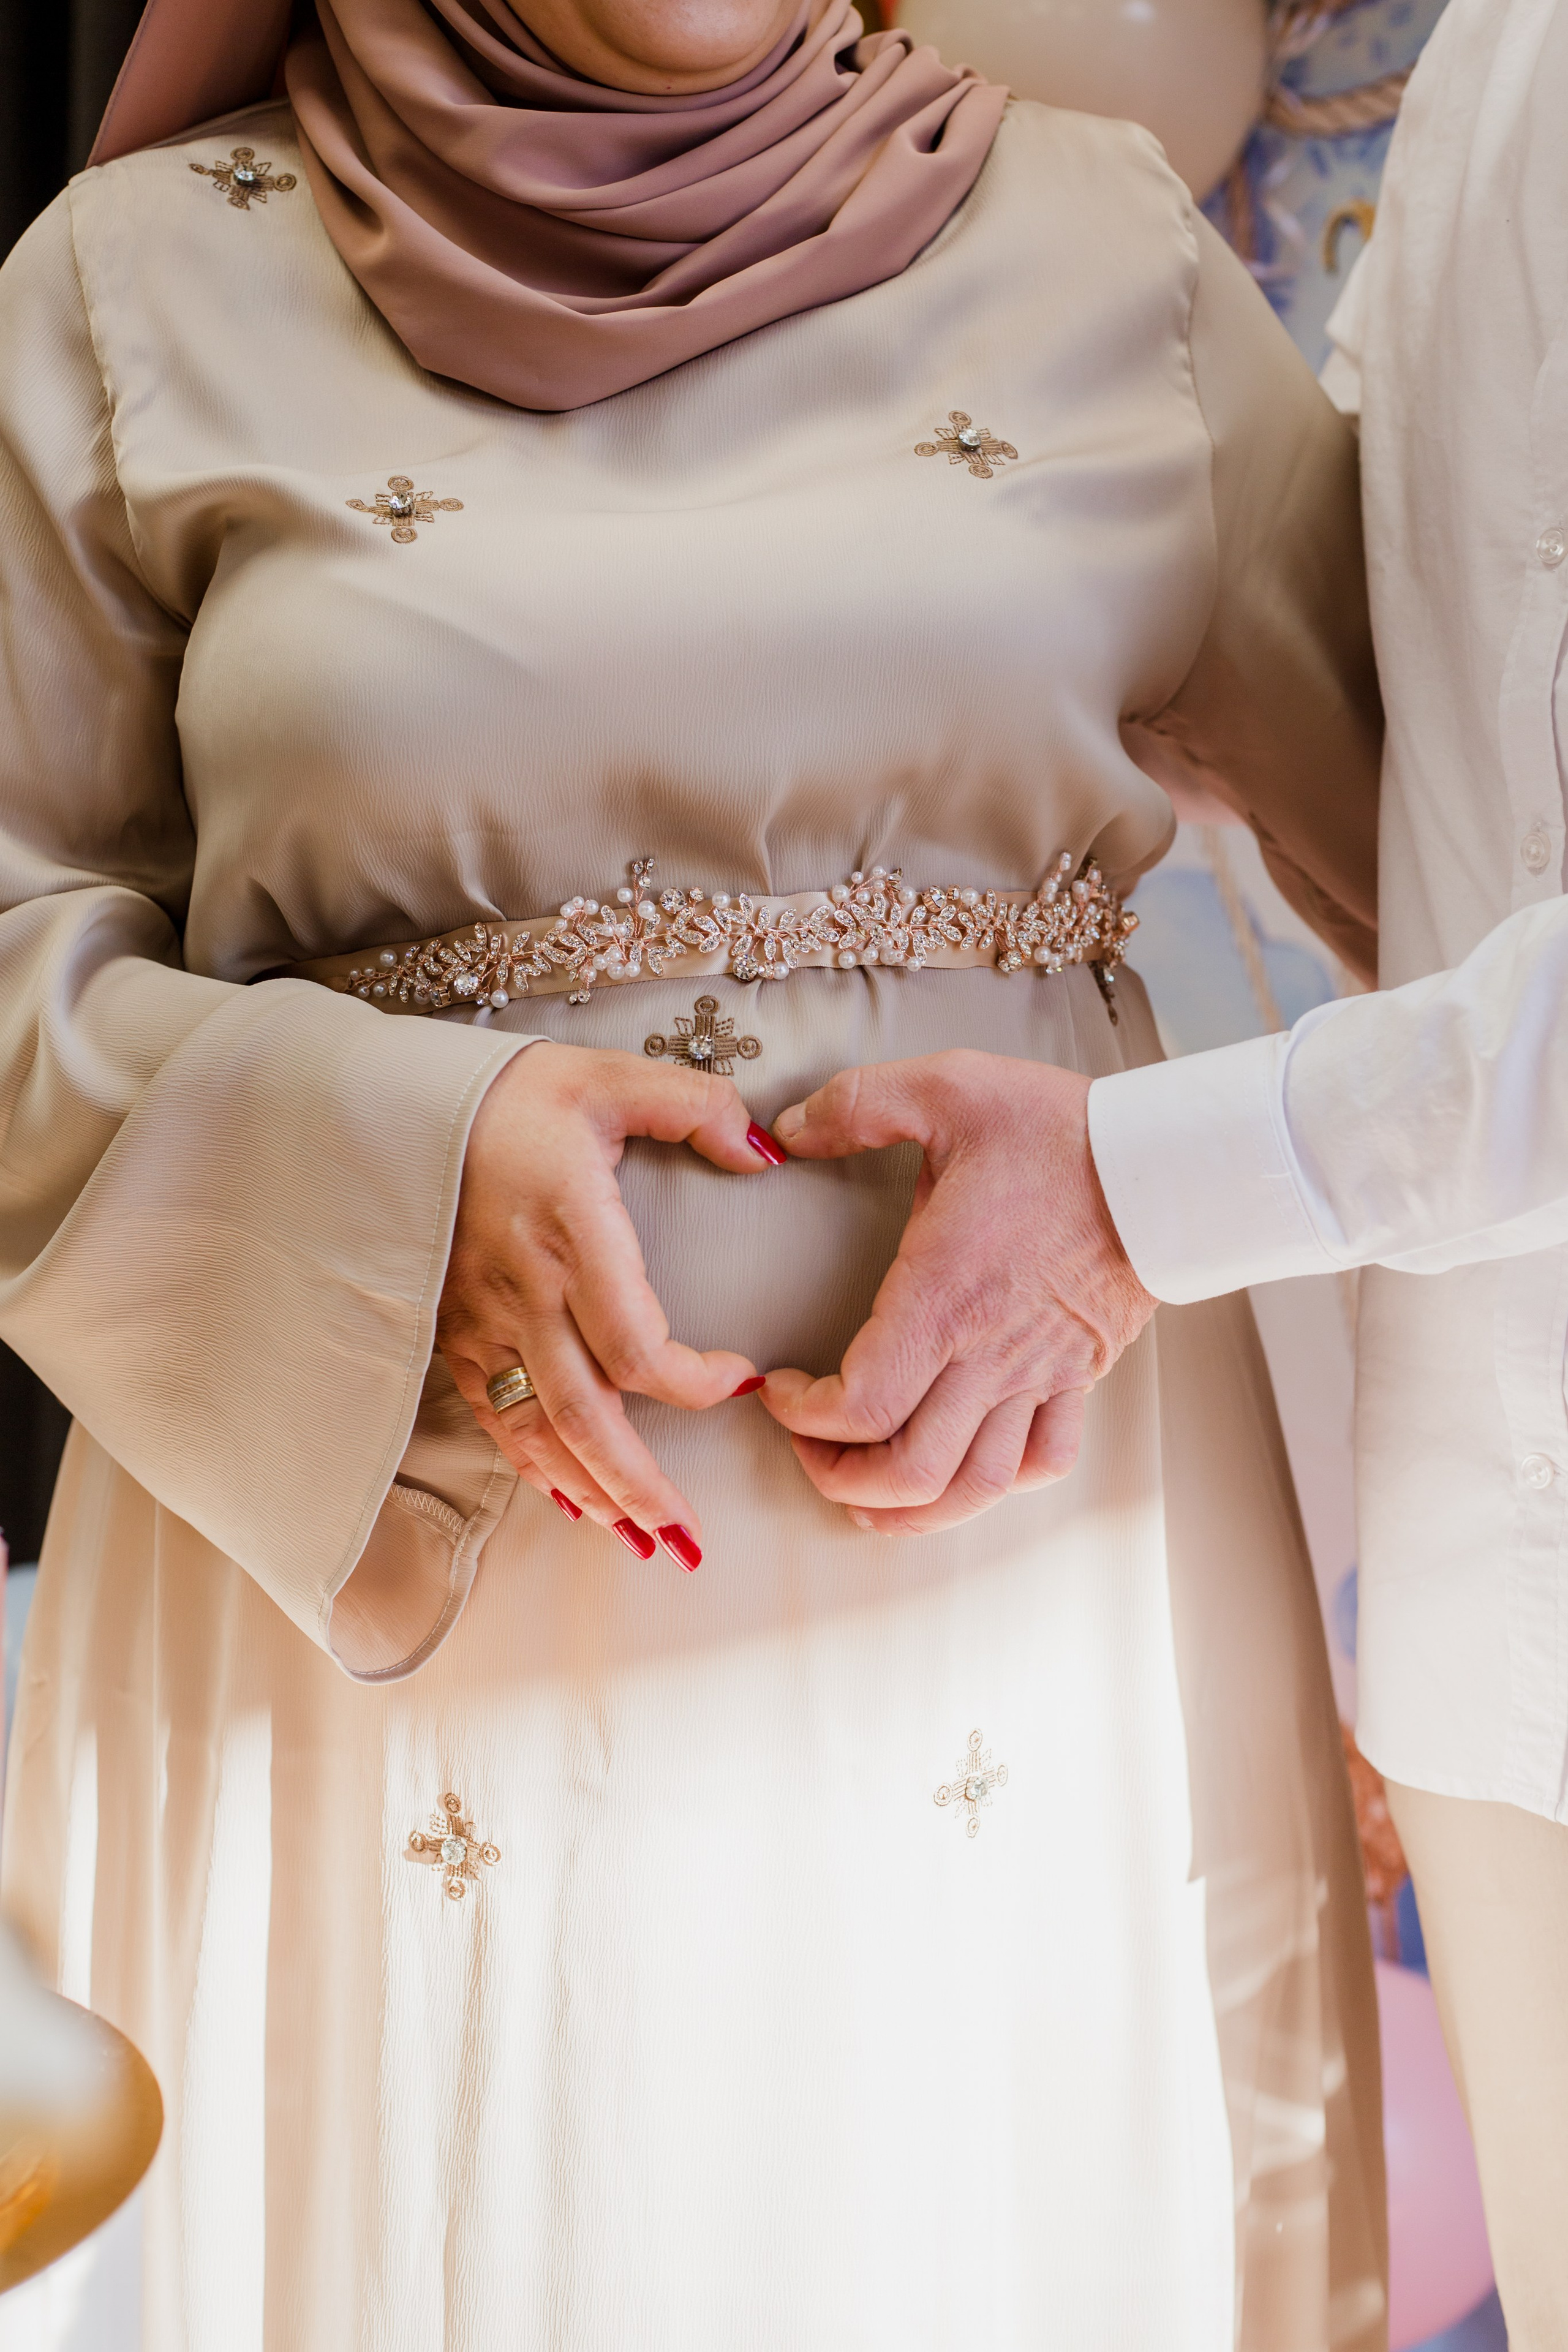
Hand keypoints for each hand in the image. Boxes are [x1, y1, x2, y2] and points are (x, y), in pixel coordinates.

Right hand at [437, 1043, 783, 1566]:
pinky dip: (533, 1468)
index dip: (693, 1382)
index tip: (743, 1380)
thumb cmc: (506, 1094)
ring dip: (589, 1494)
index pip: (635, 1345)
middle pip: (584, 1417)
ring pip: (537, 1433)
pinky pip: (496, 1418)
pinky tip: (568, 1499)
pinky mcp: (455, 1333)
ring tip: (638, 1539)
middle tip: (686, 1537)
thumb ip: (694, 1106)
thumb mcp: (608, 1076)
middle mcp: (524, 1294)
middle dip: (638, 1486)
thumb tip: (762, 1150)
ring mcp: (483, 1322)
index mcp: (571, 1236)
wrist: (386, 1109)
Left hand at [759, 1050, 1154, 1533]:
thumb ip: (856, 1104)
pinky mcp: (1079, 1376)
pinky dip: (997, 1485)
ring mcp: (1041, 1375)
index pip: (860, 1403)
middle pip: (909, 1470)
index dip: (803, 1416)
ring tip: (866, 1493)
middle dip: (839, 1478)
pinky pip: (1043, 1460)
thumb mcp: (947, 1088)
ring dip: (910, 1507)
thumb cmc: (1062, 1132)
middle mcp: (991, 1353)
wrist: (1168, 1160)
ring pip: (974, 1486)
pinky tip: (962, 1472)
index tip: (779, 1391)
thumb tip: (788, 1128)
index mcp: (946, 1296)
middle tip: (807, 1449)